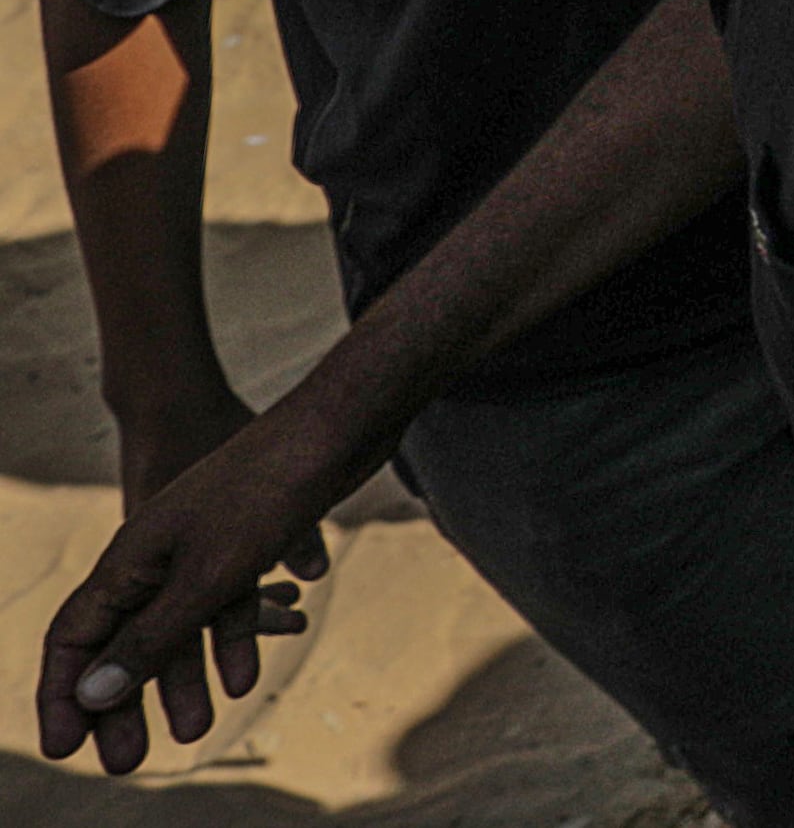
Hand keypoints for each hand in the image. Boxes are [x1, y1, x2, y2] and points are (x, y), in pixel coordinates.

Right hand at [37, 395, 347, 772]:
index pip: (75, 637)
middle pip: (124, 639)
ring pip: (180, 624)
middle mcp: (155, 552)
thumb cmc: (269, 490)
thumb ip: (153, 637)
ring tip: (198, 729)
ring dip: (185, 677)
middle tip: (130, 761)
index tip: (65, 747)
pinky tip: (249, 672)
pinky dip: (236, 635)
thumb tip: (94, 697)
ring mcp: (201, 542)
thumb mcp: (209, 576)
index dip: (64, 693)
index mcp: (129, 558)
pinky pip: (225, 600)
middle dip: (125, 701)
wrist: (338, 423)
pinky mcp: (245, 537)